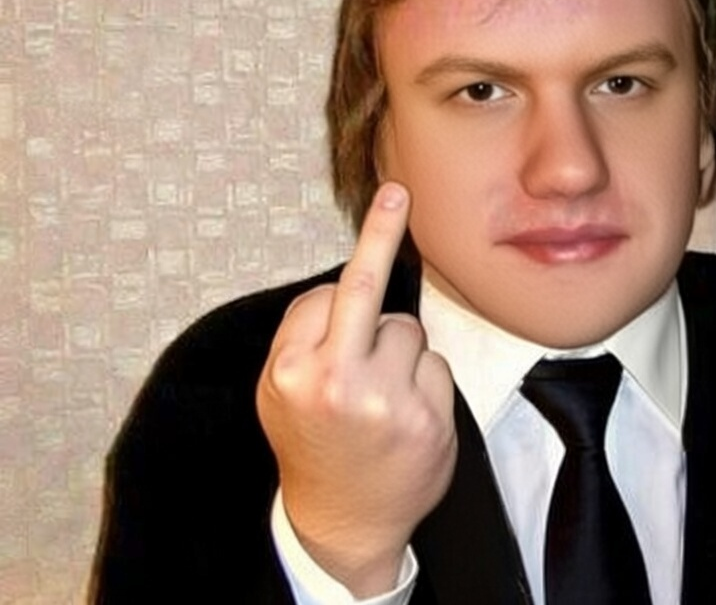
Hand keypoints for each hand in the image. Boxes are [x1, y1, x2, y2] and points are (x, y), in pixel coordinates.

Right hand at [256, 182, 456, 595]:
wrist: (342, 522)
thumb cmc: (313, 446)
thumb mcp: (278, 396)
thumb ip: (303, 342)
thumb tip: (344, 282)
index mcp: (290, 373)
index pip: (323, 297)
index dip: (336, 303)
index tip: (379, 212)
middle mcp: (336, 382)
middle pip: (364, 289)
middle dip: (380, 235)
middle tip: (397, 195)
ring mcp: (386, 400)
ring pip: (408, 330)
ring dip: (399, 352)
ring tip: (380, 398)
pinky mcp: (428, 417)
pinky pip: (435, 364)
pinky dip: (425, 381)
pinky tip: (406, 416)